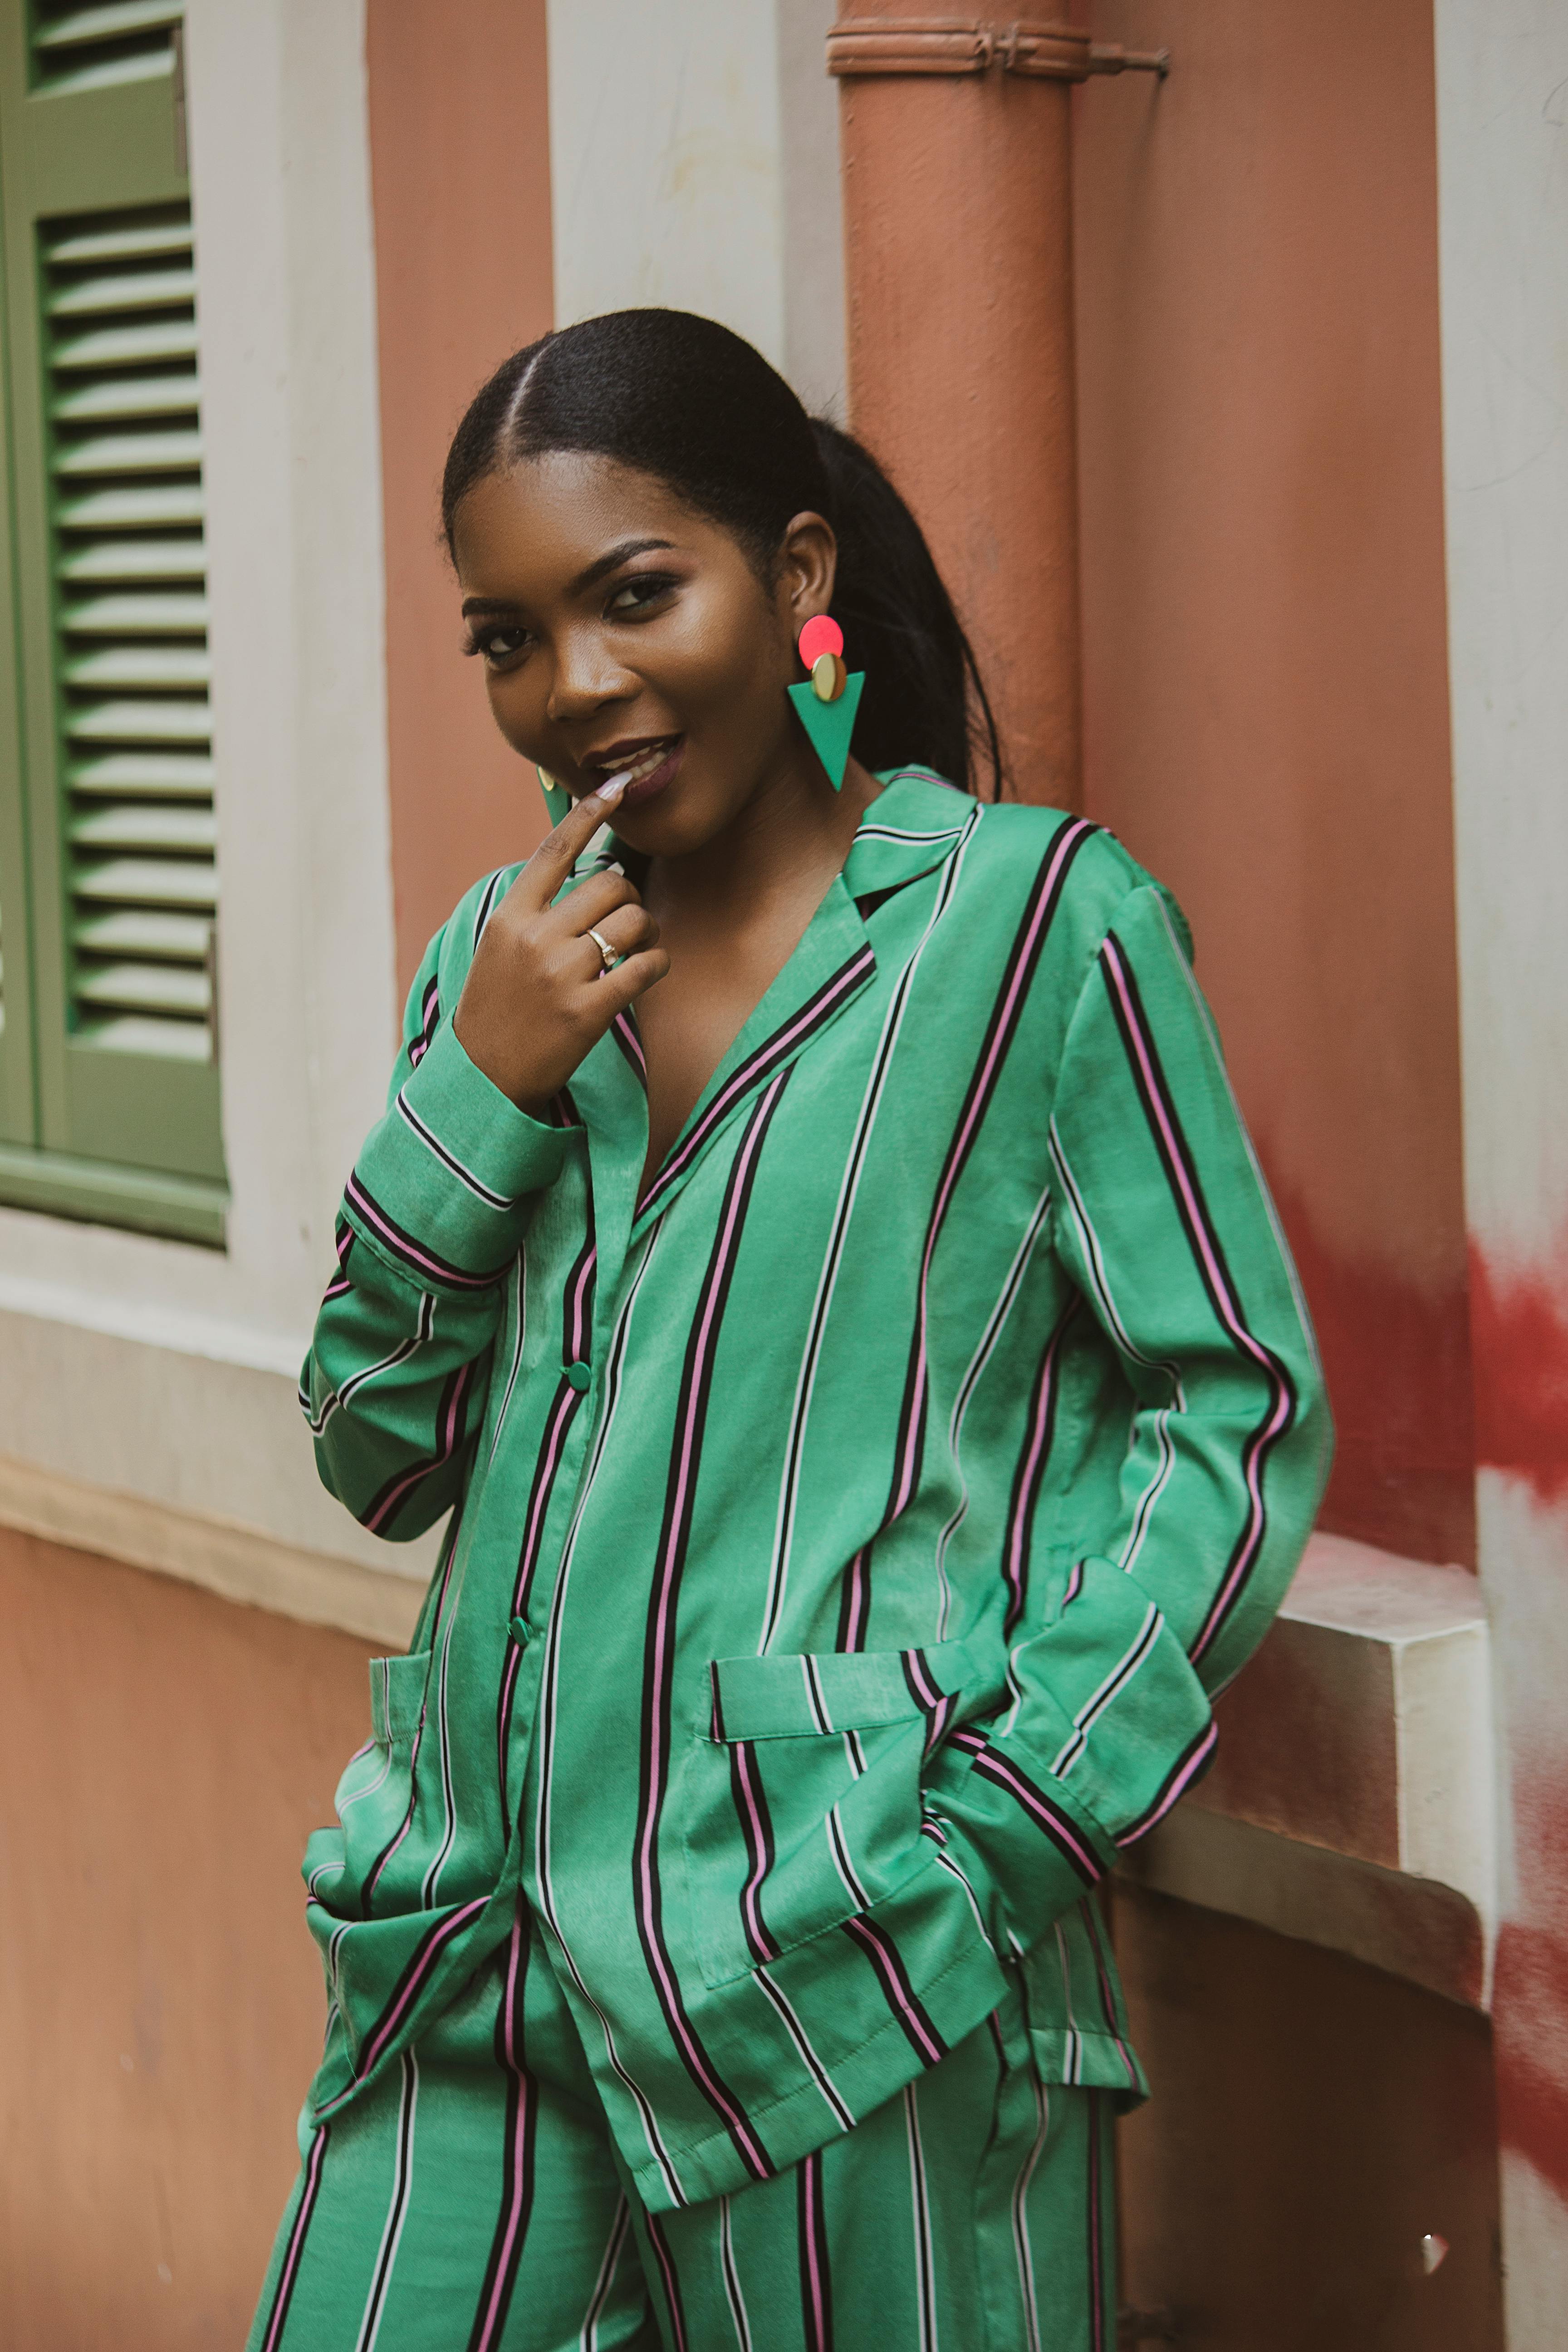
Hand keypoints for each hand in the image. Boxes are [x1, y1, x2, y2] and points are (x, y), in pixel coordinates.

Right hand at [452, 786, 667, 1113]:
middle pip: (610, 884)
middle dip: (630, 897)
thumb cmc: (496, 1010)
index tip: (617, 787)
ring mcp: (562, 974)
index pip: (556, 850)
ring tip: (637, 948)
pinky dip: (657, 964)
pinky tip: (648, 972)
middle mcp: (536, 938)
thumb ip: (534, 911)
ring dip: (648, 930)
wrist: (484, 1079)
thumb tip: (584, 872)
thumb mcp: (499, 949)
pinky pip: (646, 966)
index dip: (590, 814)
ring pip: (634, 921)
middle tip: (627, 920)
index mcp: (511, 916)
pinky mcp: (588, 1010)